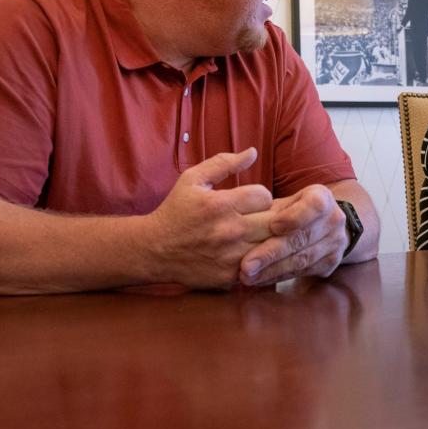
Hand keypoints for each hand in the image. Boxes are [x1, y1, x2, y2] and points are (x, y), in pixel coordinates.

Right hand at [145, 148, 274, 288]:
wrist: (153, 250)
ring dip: (267, 238)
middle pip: (274, 221)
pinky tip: (247, 251)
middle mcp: (228, 231)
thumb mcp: (193, 179)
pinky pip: (258, 265)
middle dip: (271, 216)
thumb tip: (253, 152)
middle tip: (260, 216)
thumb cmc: (176, 210)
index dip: (260, 196)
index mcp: (220, 205)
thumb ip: (223, 163)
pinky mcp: (229, 276)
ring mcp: (230, 257)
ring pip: (270, 245)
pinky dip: (257, 258)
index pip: (264, 196)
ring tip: (256, 232)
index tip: (251, 200)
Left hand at [237, 184, 347, 285]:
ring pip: (302, 259)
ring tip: (248, 276)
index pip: (313, 206)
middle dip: (272, 253)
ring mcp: (336, 243)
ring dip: (272, 270)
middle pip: (302, 238)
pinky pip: (302, 272)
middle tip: (246, 266)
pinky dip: (279, 277)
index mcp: (322, 198)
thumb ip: (267, 211)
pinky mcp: (330, 263)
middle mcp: (334, 219)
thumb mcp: (282, 203)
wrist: (321, 225)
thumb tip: (240, 222)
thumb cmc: (291, 210)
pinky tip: (260, 280)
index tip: (272, 226)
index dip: (293, 217)